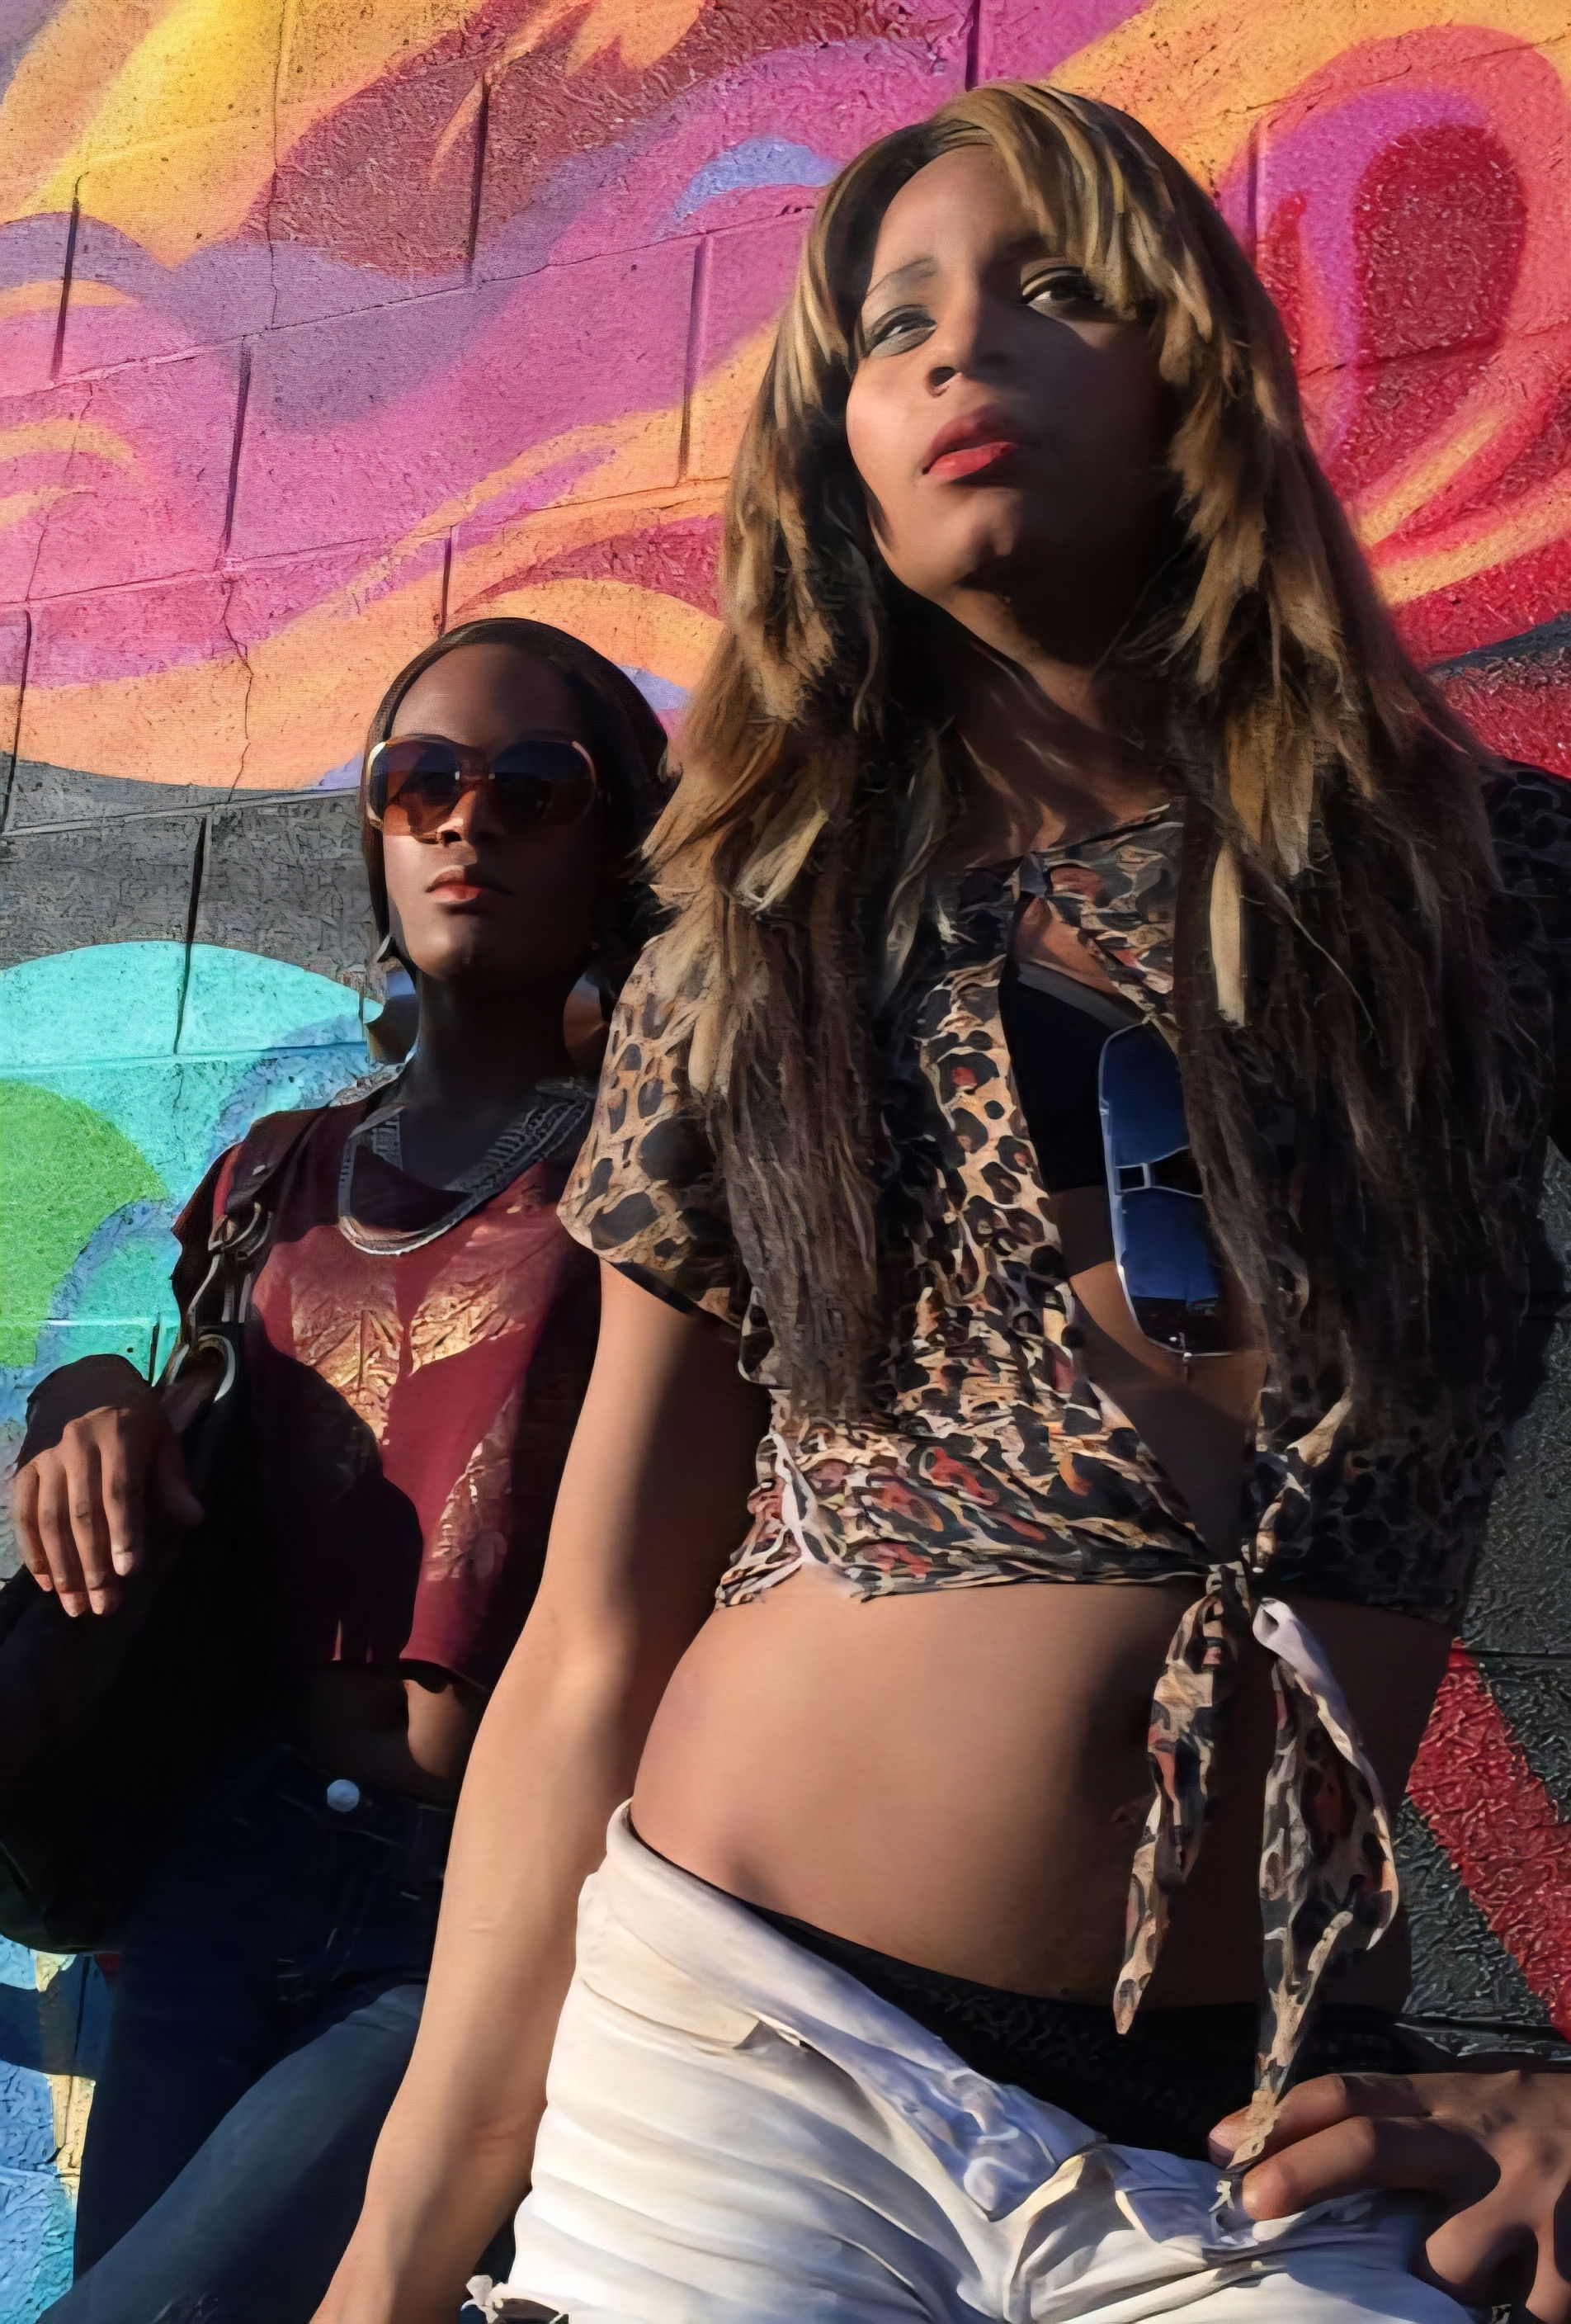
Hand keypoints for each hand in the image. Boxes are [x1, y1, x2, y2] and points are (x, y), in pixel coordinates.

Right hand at [10, 1356, 202, 1615]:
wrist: (83, 1379)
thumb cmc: (133, 1414)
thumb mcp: (161, 1435)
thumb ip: (172, 1477)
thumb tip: (194, 1518)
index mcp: (117, 1435)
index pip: (118, 1491)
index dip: (123, 1532)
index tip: (129, 1571)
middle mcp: (75, 1446)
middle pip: (82, 1514)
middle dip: (93, 1564)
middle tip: (104, 1605)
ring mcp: (44, 1458)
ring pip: (50, 1520)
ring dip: (62, 1568)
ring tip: (76, 1606)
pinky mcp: (23, 1468)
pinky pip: (23, 1514)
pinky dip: (32, 1551)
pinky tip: (46, 1582)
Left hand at [1211, 2068, 1570, 2320]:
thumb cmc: (1541, 2124)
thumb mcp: (1475, 2102)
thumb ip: (1410, 2123)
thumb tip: (1300, 2146)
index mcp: (1448, 2102)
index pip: (1350, 2095)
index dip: (1280, 2117)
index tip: (1219, 2145)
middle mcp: (1478, 2143)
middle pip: (1372, 2147)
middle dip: (1303, 2174)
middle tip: (1249, 2204)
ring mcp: (1525, 2203)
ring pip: (1439, 2265)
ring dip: (1424, 2289)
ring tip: (1428, 2297)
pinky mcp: (1568, 2267)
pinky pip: (1518, 2317)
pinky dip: (1501, 2320)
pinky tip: (1506, 2309)